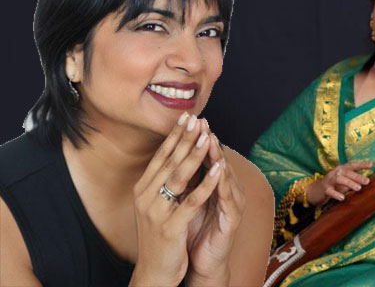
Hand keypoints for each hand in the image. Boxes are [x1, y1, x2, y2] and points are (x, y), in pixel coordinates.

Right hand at [129, 113, 221, 286]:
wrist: (154, 271)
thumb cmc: (160, 235)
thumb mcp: (159, 204)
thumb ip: (165, 181)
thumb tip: (179, 154)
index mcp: (143, 188)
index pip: (161, 155)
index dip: (175, 135)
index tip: (187, 116)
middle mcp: (146, 196)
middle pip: (169, 160)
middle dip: (185, 138)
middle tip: (198, 118)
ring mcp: (156, 211)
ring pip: (178, 177)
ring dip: (194, 154)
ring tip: (208, 136)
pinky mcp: (170, 226)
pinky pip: (191, 201)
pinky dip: (206, 183)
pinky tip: (218, 170)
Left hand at [185, 124, 244, 284]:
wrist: (200, 263)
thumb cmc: (194, 231)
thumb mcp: (186, 201)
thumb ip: (186, 180)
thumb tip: (173, 156)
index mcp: (214, 186)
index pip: (207, 157)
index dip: (199, 139)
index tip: (190, 120)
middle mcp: (226, 191)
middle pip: (218, 161)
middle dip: (209, 141)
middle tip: (201, 122)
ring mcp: (232, 204)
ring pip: (226, 175)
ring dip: (218, 157)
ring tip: (210, 139)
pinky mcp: (233, 219)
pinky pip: (228, 197)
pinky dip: (223, 182)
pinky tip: (218, 169)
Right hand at [306, 161, 371, 205]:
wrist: (315, 191)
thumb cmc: (334, 185)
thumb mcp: (344, 181)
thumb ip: (353, 180)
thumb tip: (367, 182)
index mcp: (341, 169)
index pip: (352, 165)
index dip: (361, 164)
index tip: (371, 165)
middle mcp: (335, 172)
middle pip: (347, 172)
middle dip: (358, 176)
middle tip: (367, 181)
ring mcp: (329, 180)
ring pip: (339, 179)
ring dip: (349, 183)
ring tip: (358, 188)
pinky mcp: (324, 189)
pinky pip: (330, 191)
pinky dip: (336, 194)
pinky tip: (342, 198)